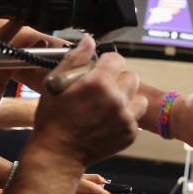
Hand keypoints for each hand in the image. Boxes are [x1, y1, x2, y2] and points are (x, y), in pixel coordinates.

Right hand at [31, 37, 146, 166]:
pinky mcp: (130, 133)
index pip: (117, 59)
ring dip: (127, 99)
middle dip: (119, 80)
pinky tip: (107, 122)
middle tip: (103, 90)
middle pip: (132, 77)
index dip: (107, 63)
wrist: (59, 153)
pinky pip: (135, 118)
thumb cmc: (53, 117)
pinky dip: (125, 118)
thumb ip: (75, 59)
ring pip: (139, 98)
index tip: (99, 71)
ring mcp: (126, 117)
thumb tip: (89, 40)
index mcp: (99, 82)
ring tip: (109, 106)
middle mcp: (117, 98)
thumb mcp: (55, 83)